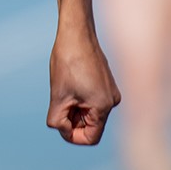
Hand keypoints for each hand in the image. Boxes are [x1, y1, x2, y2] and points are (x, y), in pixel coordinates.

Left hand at [47, 20, 119, 145]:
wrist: (76, 32)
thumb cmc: (67, 62)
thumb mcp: (58, 96)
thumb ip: (58, 120)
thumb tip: (62, 131)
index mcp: (104, 106)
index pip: (90, 137)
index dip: (72, 135)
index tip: (59, 122)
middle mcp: (112, 101)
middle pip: (91, 126)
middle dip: (72, 119)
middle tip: (58, 103)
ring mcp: (110, 91)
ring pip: (90, 112)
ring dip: (74, 108)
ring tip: (63, 90)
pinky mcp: (106, 82)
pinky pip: (93, 100)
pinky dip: (79, 99)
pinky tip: (69, 83)